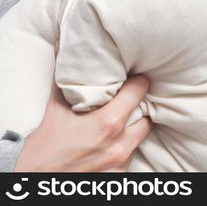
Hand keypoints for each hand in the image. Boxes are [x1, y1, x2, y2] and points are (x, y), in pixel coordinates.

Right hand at [14, 70, 151, 171]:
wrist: (34, 182)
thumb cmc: (44, 148)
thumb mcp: (54, 111)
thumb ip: (64, 80)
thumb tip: (61, 48)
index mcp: (108, 123)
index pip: (139, 91)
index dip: (138, 81)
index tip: (135, 77)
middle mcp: (120, 144)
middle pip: (147, 116)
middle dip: (139, 107)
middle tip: (130, 101)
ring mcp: (121, 163)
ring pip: (140, 137)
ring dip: (133, 129)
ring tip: (121, 122)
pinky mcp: (119, 177)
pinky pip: (132, 156)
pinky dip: (125, 147)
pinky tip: (113, 143)